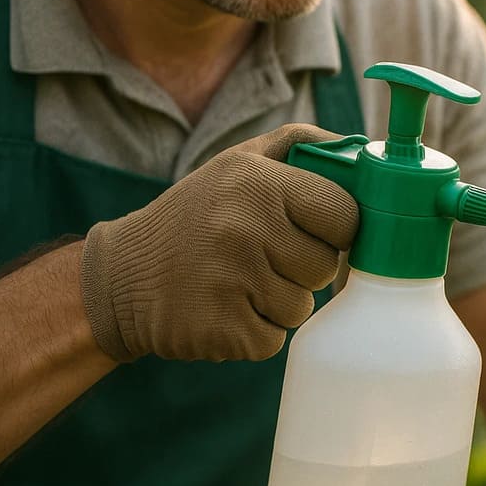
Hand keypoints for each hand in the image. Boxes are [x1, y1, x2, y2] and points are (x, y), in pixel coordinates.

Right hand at [79, 124, 358, 361]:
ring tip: (237, 283)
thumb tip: (364, 151)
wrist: (121, 278)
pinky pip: (274, 339)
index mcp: (257, 182)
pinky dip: (255, 332)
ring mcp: (231, 283)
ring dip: (277, 302)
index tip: (313, 231)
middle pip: (326, 267)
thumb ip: (301, 145)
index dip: (335, 229)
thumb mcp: (239, 162)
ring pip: (301, 307)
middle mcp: (244, 228)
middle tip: (262, 257)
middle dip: (304, 267)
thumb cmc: (198, 216)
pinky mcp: (222, 331)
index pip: (345, 216)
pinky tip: (224, 310)